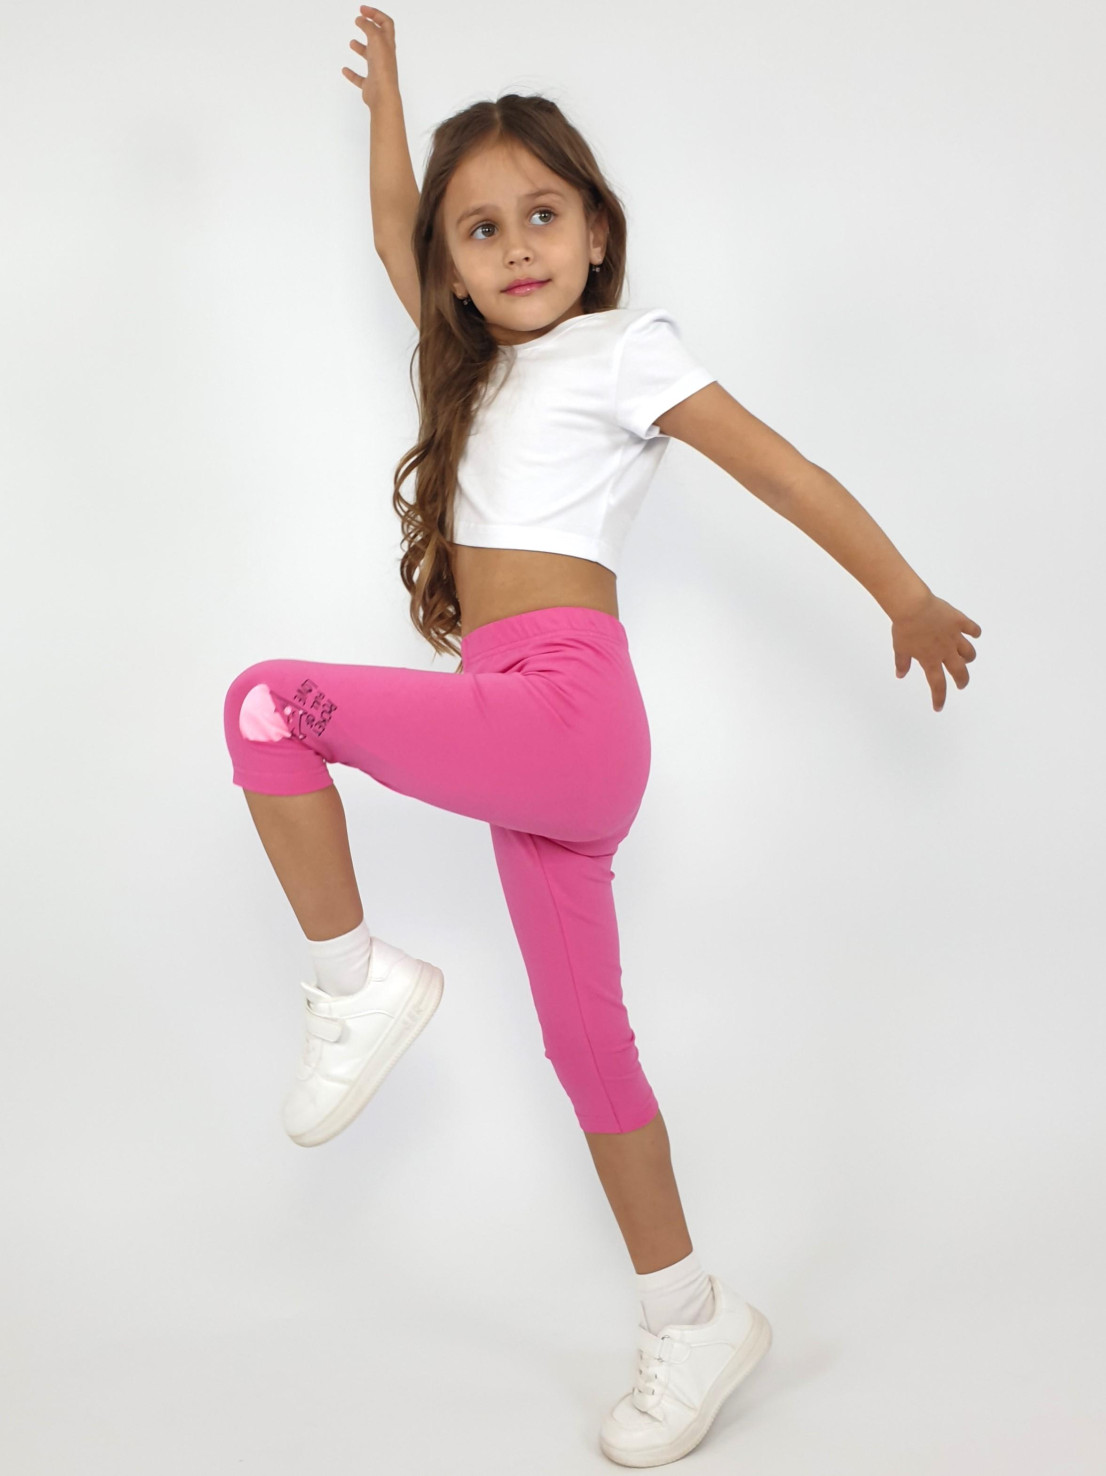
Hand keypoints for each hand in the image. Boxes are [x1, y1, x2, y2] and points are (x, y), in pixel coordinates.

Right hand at [342, 6, 399, 111]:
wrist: (383, 95)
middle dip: (369, 27)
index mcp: (388, 44)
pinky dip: (352, 73)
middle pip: (379, 38)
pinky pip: (360, 77)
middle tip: (359, 19)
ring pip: (370, 56)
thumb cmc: (382, 68)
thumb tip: (362, 19)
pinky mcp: (370, 84)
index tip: (363, 9)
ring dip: (361, 48)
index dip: (376, 14)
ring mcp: (378, 70)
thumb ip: (369, 27)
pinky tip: (345, 70)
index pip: (386, 23)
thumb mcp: (376, 39)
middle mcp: (384, 56)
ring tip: (352, 42)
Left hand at [891, 590, 981, 711]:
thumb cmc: (904, 627)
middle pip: (960, 671)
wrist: (913, 606)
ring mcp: (954, 636)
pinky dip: (975, 632)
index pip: (937, 685)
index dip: (939, 698)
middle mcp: (945, 651)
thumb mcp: (900, 648)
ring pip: (969, 652)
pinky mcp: (959, 621)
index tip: (938, 707)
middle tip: (961, 684)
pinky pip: (972, 628)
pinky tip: (974, 633)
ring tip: (966, 659)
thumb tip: (900, 675)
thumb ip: (902, 663)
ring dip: (969, 658)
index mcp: (930, 660)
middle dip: (962, 680)